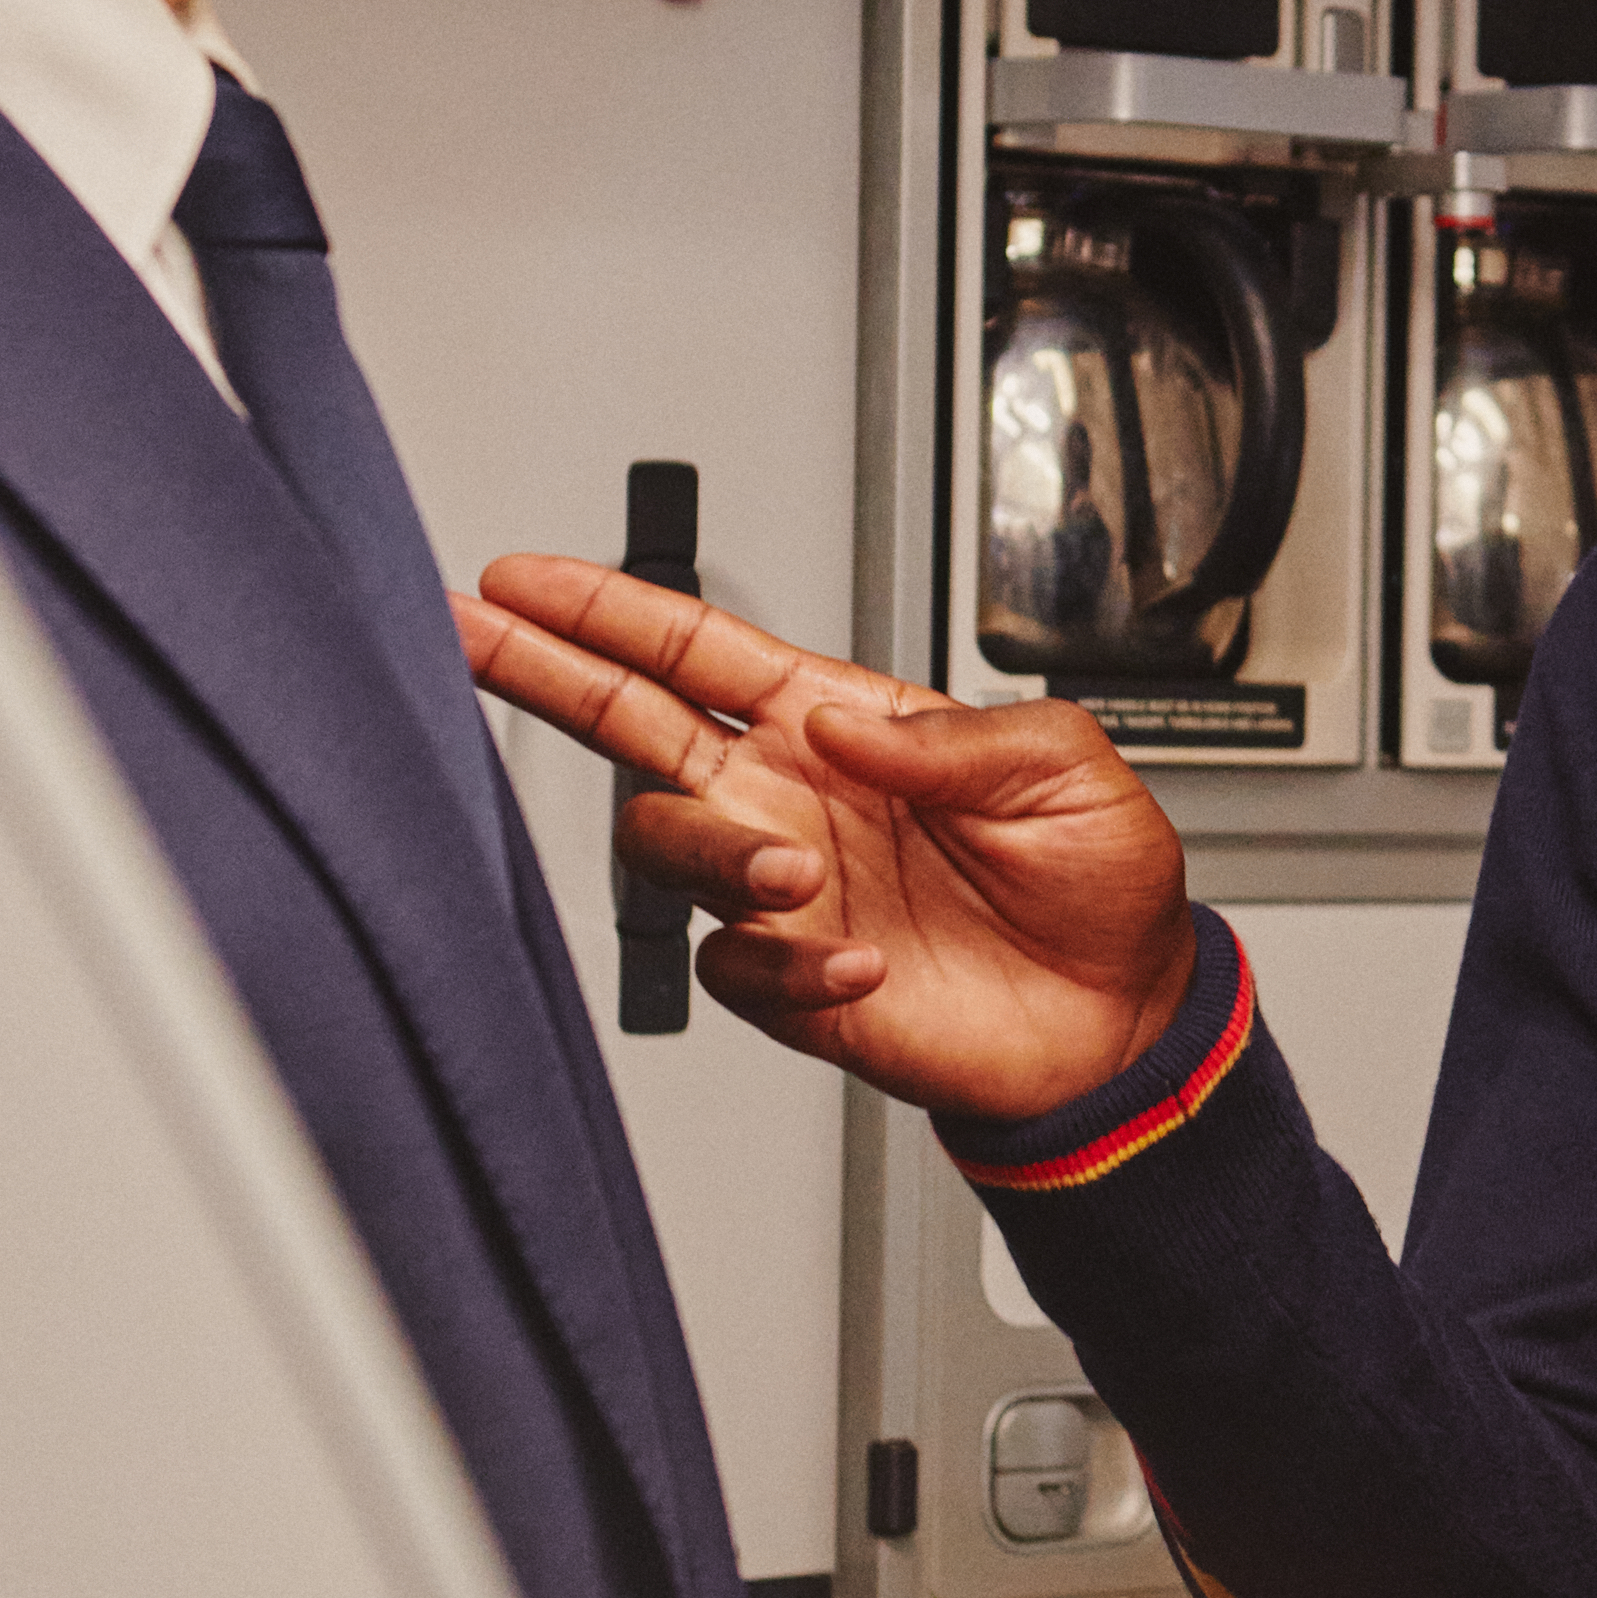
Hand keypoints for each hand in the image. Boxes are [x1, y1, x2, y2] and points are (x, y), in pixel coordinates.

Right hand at [459, 555, 1190, 1121]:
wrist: (1122, 1017)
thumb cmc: (1098, 885)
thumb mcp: (1063, 766)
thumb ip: (954, 736)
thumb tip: (841, 723)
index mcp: (841, 725)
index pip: (700, 652)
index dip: (610, 612)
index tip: (525, 579)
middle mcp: (791, 798)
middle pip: (631, 723)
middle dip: (547, 672)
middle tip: (475, 632)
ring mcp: (785, 890)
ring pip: (667, 849)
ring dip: (715, 854)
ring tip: (797, 872)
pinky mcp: (795, 982)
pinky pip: (735, 970)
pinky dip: (785, 965)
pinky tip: (859, 963)